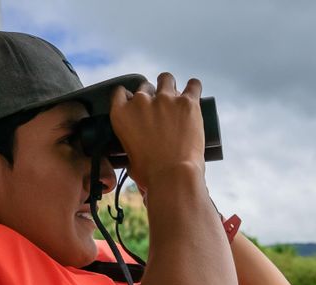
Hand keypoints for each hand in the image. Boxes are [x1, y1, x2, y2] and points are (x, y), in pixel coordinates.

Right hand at [110, 73, 204, 194]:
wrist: (173, 175)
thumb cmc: (151, 174)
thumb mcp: (130, 161)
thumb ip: (131, 150)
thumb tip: (135, 156)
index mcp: (121, 114)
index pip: (121, 93)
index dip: (130, 97)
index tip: (136, 103)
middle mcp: (141, 101)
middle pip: (145, 86)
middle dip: (152, 95)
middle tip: (160, 109)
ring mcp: (165, 99)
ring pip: (166, 79)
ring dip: (170, 86)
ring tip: (176, 97)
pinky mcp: (187, 102)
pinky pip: (193, 85)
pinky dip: (194, 87)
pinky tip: (194, 91)